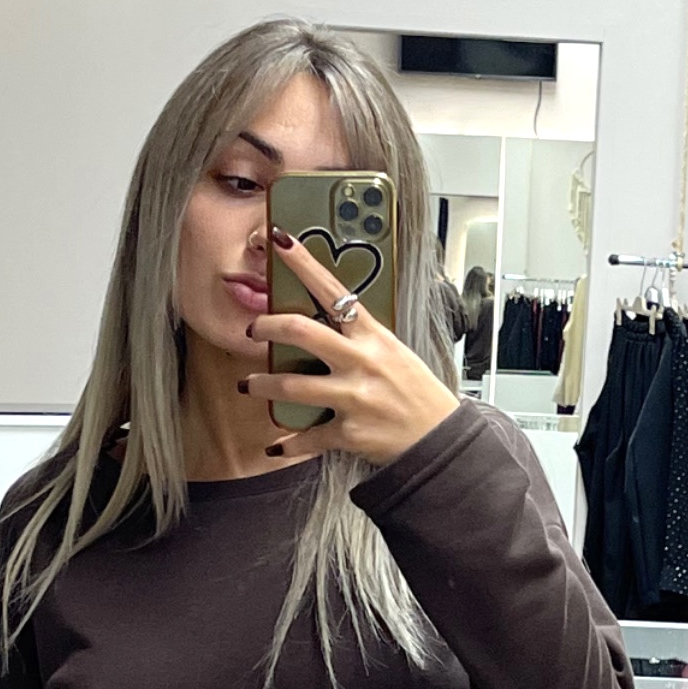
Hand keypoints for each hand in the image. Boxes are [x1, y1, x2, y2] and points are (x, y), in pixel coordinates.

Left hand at [242, 226, 460, 465]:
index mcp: (372, 337)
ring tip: (249, 384)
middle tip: (252, 330)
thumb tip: (327, 324)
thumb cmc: (416, 393)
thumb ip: (360, 339)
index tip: (281, 241)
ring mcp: (353, 397)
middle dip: (267, 327)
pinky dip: (286, 445)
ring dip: (262, 384)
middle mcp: (360, 362)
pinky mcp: (348, 432)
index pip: (333, 290)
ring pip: (292, 386)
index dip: (304, 264)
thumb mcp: (393, 353)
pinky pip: (307, 438)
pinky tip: (274, 447)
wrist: (438, 437)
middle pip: (301, 332)